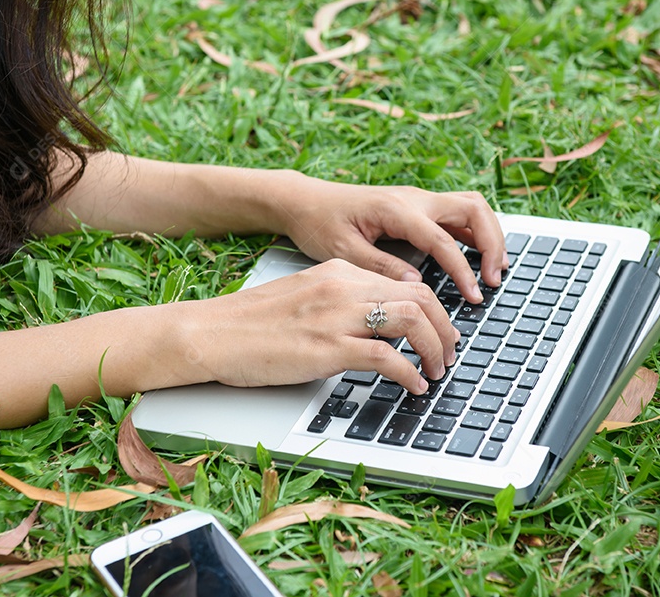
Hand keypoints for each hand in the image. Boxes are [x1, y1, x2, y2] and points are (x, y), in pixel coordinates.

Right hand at [176, 259, 461, 394]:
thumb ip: (339, 303)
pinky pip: (388, 357)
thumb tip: (374, 326)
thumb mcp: (303, 298)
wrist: (209, 333)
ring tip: (437, 371)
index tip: (441, 332)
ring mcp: (336, 316)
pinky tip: (413, 386)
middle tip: (450, 353)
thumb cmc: (248, 323)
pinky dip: (410, 373)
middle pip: (420, 297)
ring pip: (413, 320)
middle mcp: (343, 287)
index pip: (406, 282)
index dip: (434, 310)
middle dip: (445, 328)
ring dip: (435, 349)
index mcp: (338, 272)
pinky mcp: (327, 348)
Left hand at [276, 178, 507, 303]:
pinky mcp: (417, 207)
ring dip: (489, 236)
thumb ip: (380, 266)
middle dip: (492, 244)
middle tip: (494, 279)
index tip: (474, 295)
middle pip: (473, 210)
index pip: (442, 239)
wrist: (304, 200)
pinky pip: (458, 214)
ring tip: (495, 270)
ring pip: (471, 207)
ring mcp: (418, 199)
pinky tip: (479, 259)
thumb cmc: (318, 223)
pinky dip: (475, 234)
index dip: (463, 269)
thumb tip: (415, 284)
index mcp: (395, 209)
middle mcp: (413, 198)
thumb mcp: (343, 250)